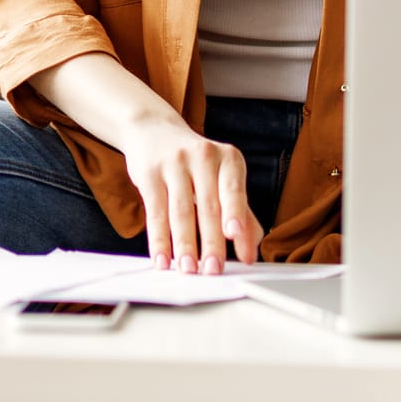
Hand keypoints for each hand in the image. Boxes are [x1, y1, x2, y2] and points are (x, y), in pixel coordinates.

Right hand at [122, 119, 262, 274]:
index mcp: (228, 158)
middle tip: (213, 270)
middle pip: (208, 206)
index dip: (235, 211)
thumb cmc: (196, 164)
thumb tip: (250, 254)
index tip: (234, 234)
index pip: (234, 189)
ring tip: (188, 269)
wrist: (154, 131)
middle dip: (211, 242)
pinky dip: (159, 239)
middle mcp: (203, 156)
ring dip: (184, 245)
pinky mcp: (149, 174)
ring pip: (181, 211)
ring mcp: (174, 163)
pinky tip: (162, 259)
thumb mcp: (222, 178)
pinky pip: (155, 212)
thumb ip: (240, 213)